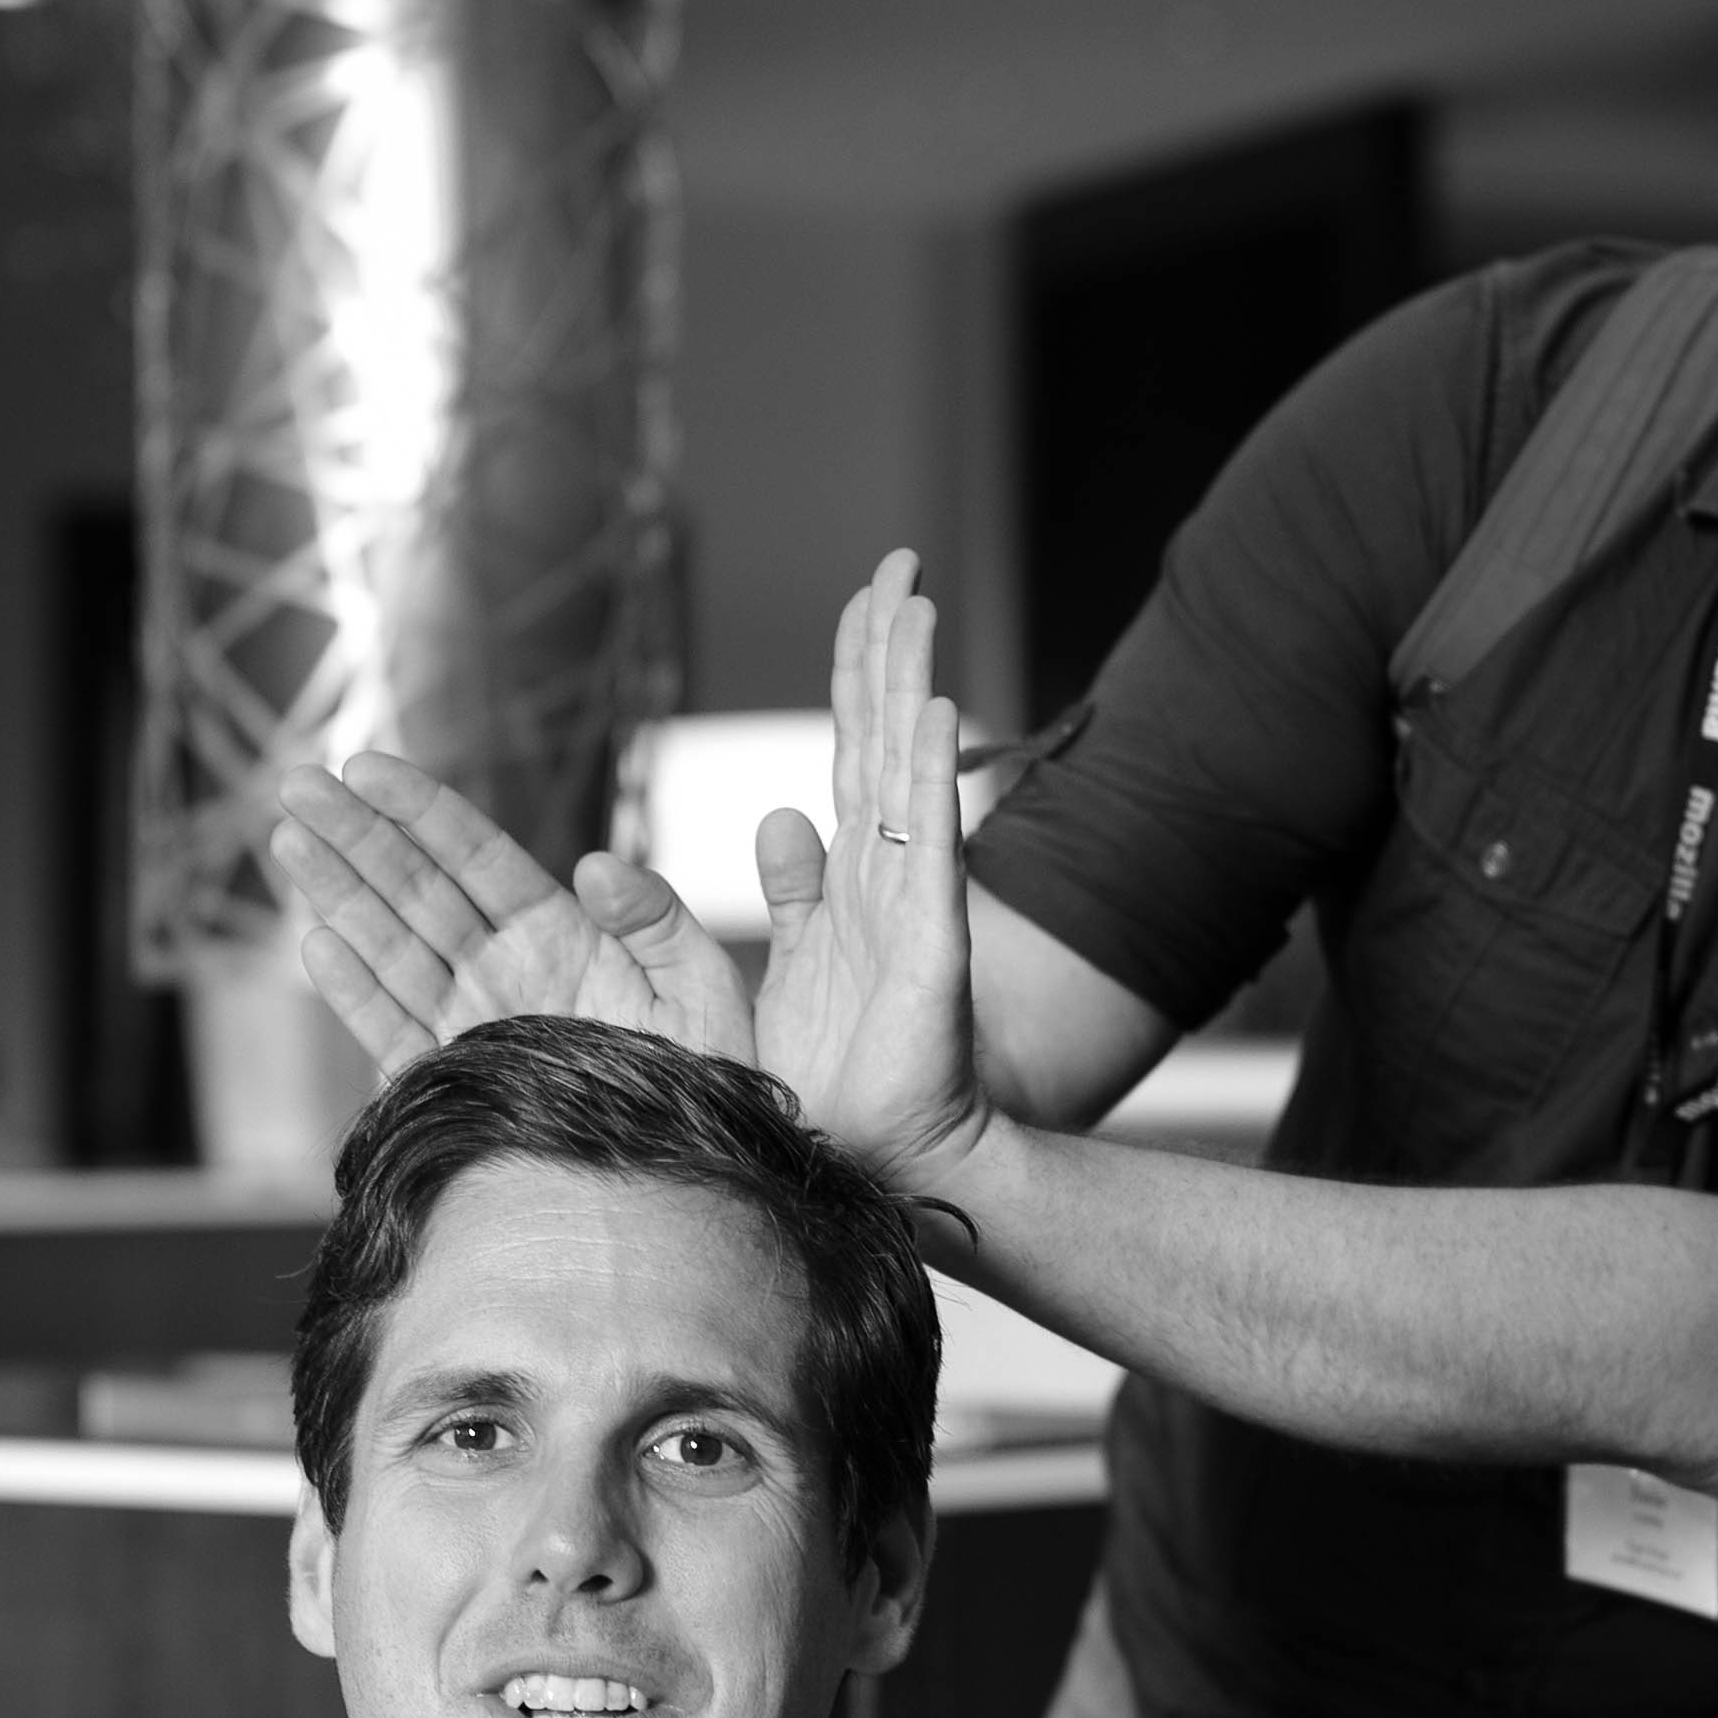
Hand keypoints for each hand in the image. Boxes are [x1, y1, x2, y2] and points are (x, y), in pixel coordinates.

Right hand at [270, 755, 755, 1070]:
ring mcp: (474, 1026)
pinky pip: (394, 1031)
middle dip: (355, 834)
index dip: (421, 809)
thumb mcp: (703, 988)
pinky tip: (316, 943)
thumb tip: (596, 864)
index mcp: (563, 934)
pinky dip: (355, 992)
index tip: (367, 765)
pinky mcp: (454, 1085)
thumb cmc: (710, 1083)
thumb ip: (658, 920)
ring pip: (389, 948)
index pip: (477, 856)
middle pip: (416, 889)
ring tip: (288, 840)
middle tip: (297, 781)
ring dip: (336, 894)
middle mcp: (506, 973)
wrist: (692, 1180)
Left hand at [755, 553, 991, 1188]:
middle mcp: (887, 874)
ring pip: (909, 771)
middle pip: (887, 736)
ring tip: (917, 603)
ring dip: (912, 684)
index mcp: (852, 876)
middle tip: (900, 559)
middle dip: (892, 646)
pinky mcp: (930, 949)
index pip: (856, 747)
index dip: (861, 669)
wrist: (873, 1158)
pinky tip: (939, 713)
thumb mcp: (789, 968)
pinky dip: (935, 778)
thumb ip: (792, 894)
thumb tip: (779, 818)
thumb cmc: (834, 1076)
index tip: (872, 593)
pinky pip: (931, 848)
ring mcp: (913, 904)